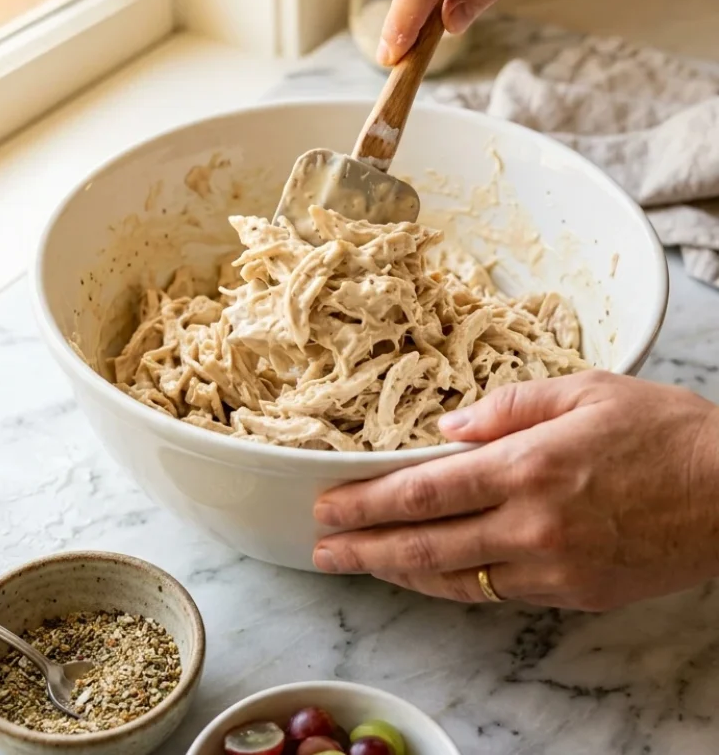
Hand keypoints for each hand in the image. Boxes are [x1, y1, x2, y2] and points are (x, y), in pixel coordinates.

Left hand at [313, 372, 718, 610]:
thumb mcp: (583, 390)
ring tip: (363, 564)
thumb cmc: (662, 431)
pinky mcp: (575, 593)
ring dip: (402, 574)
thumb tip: (448, 429)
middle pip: (425, 548)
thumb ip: (506, 407)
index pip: (423, 492)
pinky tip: (433, 573)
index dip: (367, 503)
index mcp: (527, 467)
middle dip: (365, 549)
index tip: (329, 506)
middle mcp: (532, 526)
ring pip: (456, 581)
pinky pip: (500, 594)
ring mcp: (553, 569)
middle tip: (323, 549)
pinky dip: (456, 583)